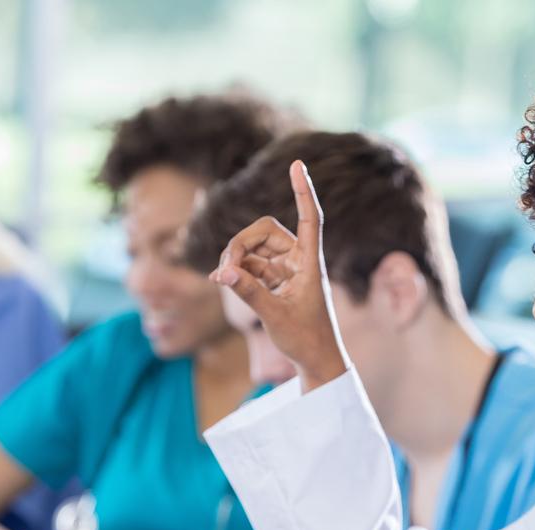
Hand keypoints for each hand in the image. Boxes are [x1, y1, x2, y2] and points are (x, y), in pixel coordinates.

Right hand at [210, 160, 349, 390]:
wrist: (315, 360)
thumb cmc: (305, 338)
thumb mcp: (274, 316)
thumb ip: (248, 293)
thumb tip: (220, 272)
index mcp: (310, 263)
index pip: (309, 218)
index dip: (302, 191)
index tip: (297, 164)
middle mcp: (299, 260)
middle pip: (265, 231)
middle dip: (241, 244)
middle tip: (225, 269)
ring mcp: (286, 269)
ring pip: (254, 247)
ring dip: (236, 258)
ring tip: (223, 280)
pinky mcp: (275, 280)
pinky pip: (250, 264)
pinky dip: (235, 270)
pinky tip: (219, 279)